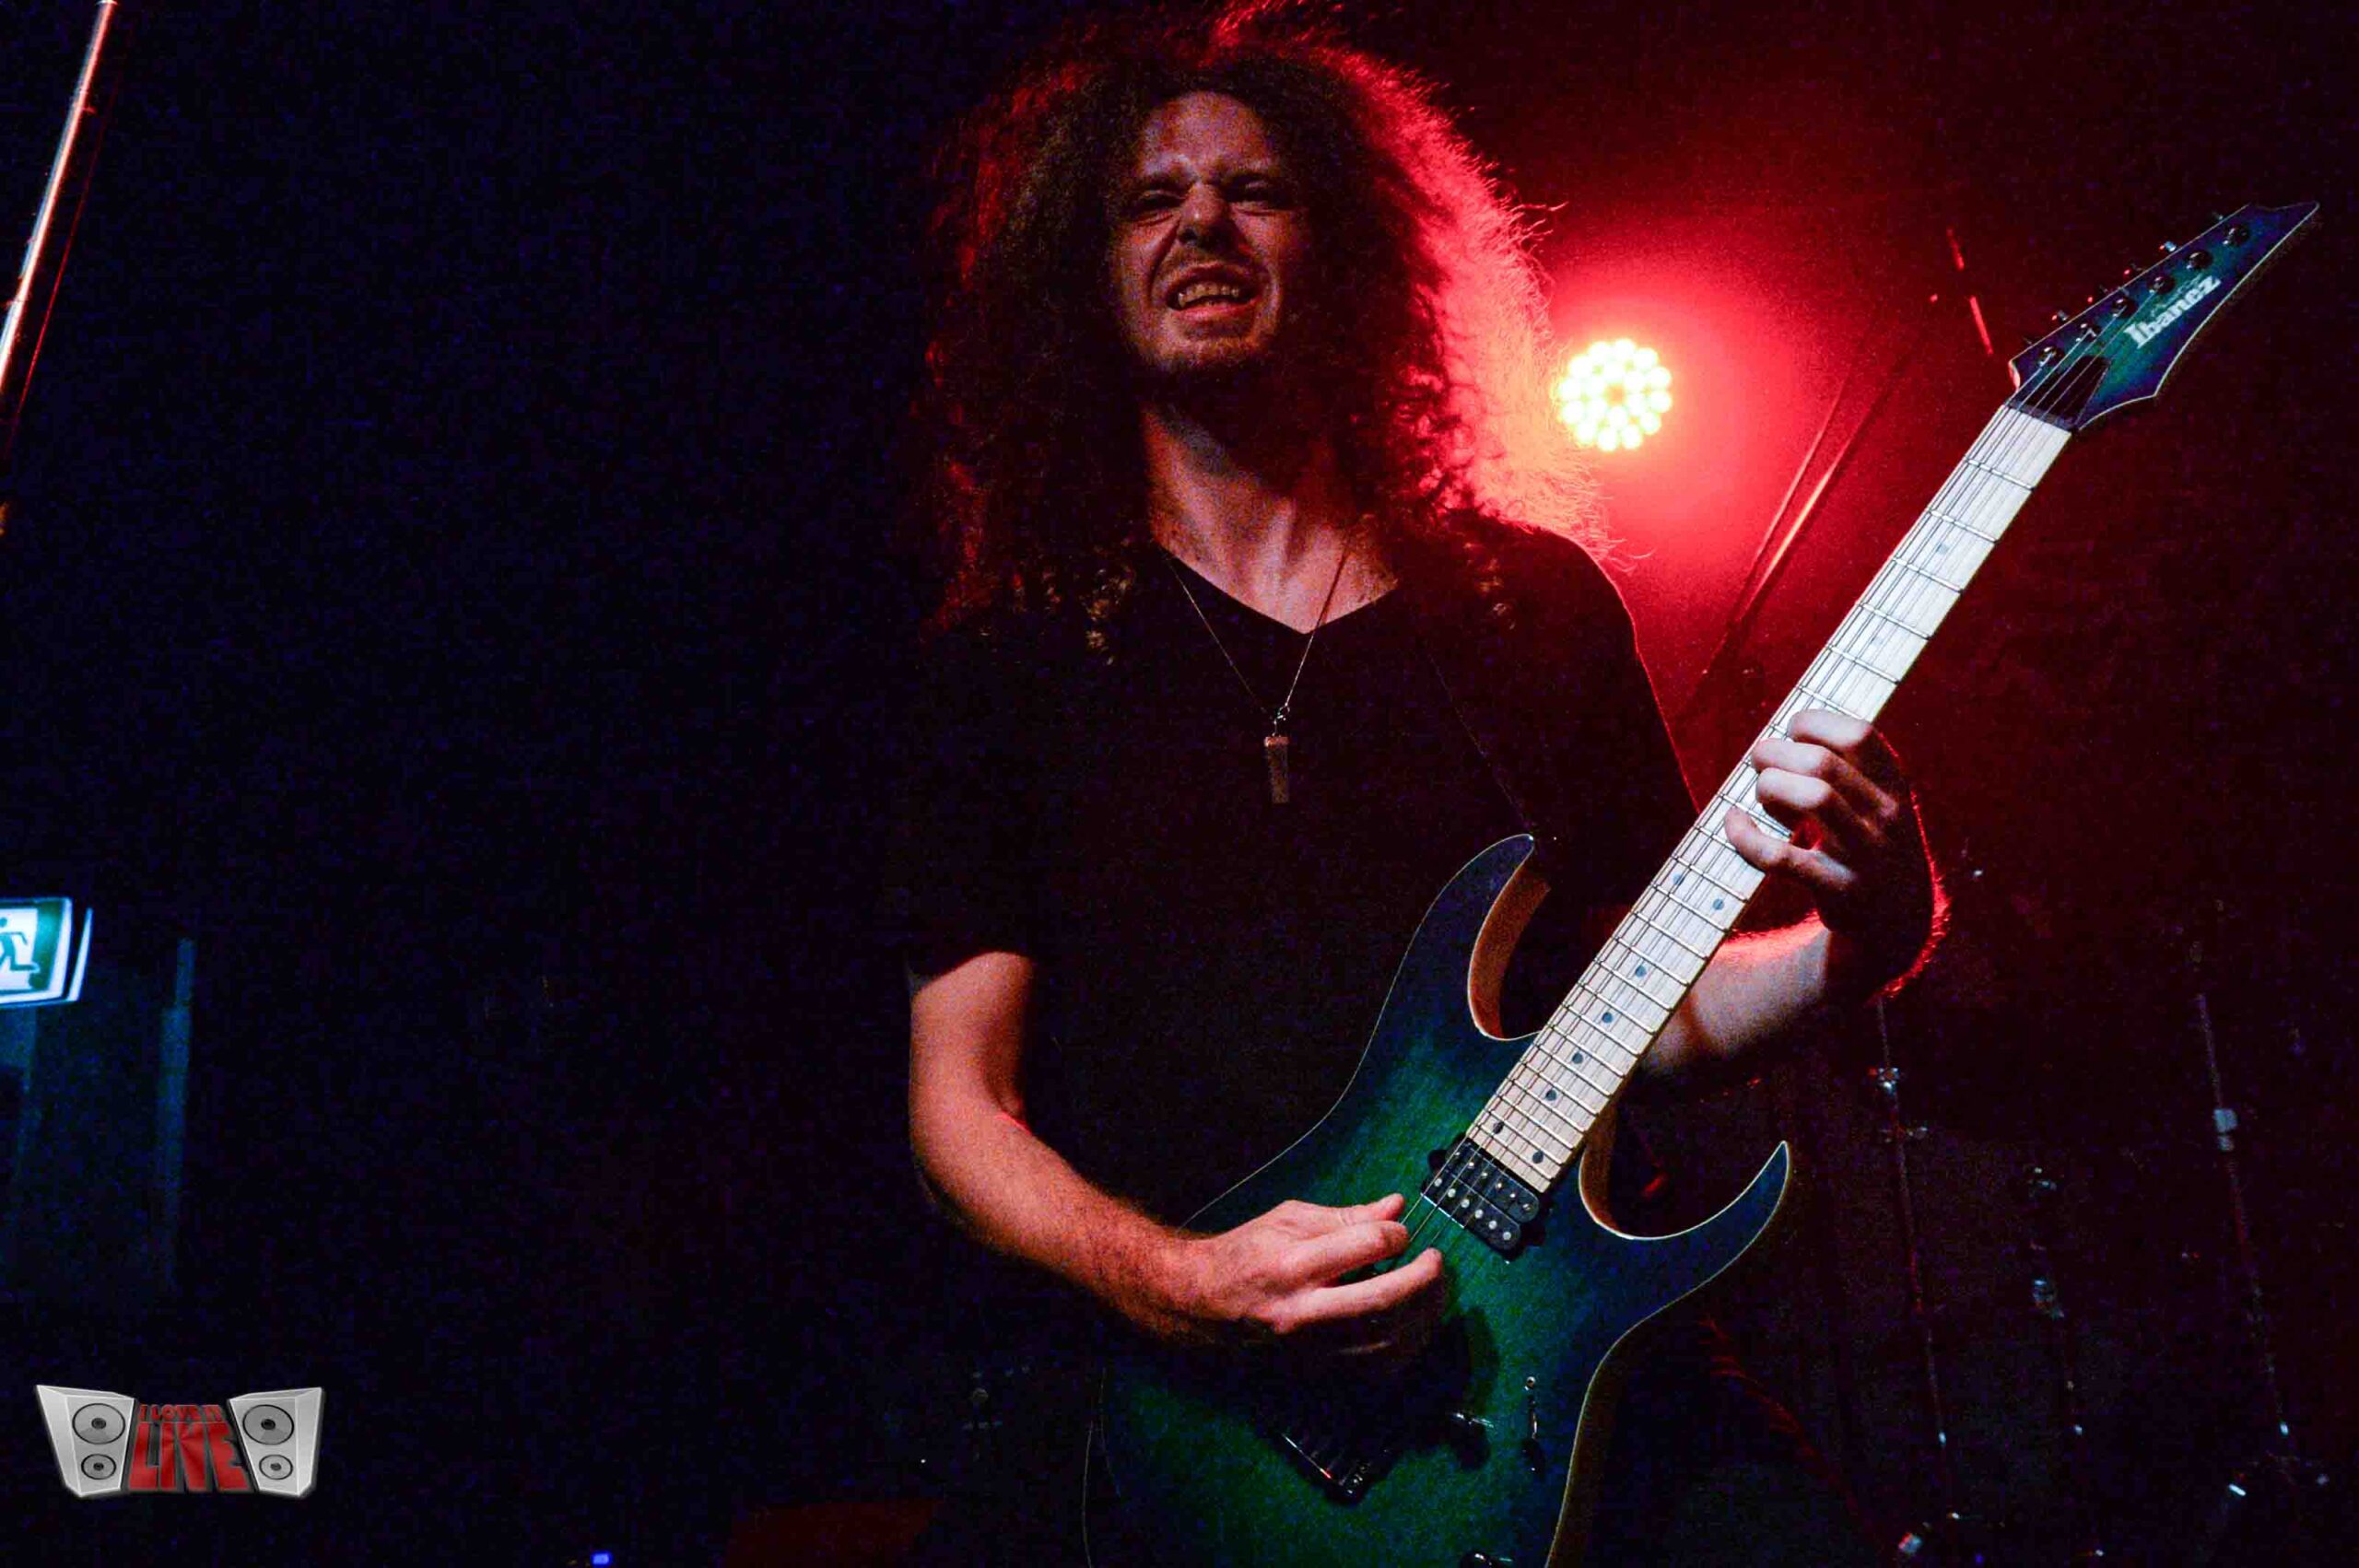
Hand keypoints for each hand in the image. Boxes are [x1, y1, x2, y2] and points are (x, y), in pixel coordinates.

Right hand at [1158, 1194, 1446, 1368]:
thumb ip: (1347, 1217)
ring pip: (1387, 1340)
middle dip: (1422, 1279)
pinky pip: (1378, 1368)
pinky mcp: (1318, 1372)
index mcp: (1291, 1264)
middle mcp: (1302, 1311)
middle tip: (1435, 1261)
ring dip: (1423, 1315)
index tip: (1401, 1230)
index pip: (1364, 1246)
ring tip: (1433, 1290)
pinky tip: (1414, 1324)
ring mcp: (1311, 1348)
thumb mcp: (1289, 1220)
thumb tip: (1397, 1208)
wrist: (1203, 1305)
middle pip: (1382, 1301)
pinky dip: (1407, 1346)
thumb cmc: (1247, 1254)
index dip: (1395, 1234)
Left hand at [1724, 710, 1936, 999]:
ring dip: (1770, 789)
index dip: (1813, 725)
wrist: (1896, 926)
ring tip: (1762, 799)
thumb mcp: (1875, 806)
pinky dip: (1747, 837)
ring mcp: (1868, 856)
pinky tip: (1734, 824)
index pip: (1858, 734)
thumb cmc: (1867, 850)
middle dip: (1775, 755)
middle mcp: (1887, 816)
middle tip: (1758, 765)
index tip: (1790, 737)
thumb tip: (1769, 742)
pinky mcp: (1841, 892)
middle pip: (1823, 763)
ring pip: (1815, 798)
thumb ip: (1842, 770)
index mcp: (1894, 786)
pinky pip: (1784, 858)